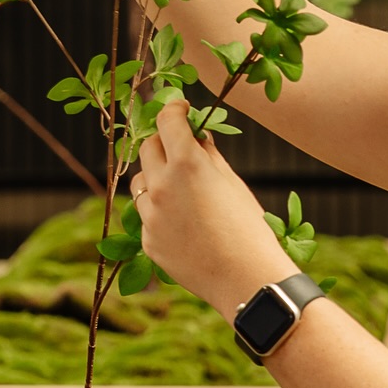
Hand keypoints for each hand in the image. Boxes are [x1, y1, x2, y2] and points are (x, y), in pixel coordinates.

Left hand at [131, 101, 294, 318]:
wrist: (245, 278)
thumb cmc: (248, 227)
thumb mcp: (232, 183)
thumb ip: (209, 155)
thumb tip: (198, 136)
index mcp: (186, 164)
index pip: (167, 120)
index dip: (173, 108)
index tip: (180, 109)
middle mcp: (160, 185)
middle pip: (147, 147)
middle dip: (163, 141)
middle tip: (180, 147)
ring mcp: (150, 215)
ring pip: (140, 182)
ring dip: (155, 177)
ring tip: (181, 189)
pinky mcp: (148, 240)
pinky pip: (146, 215)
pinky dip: (159, 211)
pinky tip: (184, 223)